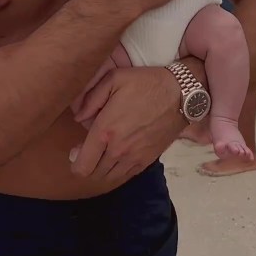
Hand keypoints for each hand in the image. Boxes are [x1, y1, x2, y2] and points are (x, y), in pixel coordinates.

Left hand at [69, 62, 205, 180]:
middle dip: (87, 165)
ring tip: (103, 153)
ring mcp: (134, 158)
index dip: (75, 162)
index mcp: (105, 131)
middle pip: (94, 174)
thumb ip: (90, 98)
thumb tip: (78, 117)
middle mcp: (118, 150)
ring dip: (102, 169)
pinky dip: (118, 170)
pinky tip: (119, 156)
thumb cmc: (145, 83)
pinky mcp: (148, 160)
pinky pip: (126, 175)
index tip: (76, 151)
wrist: (180, 94)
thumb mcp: (113, 79)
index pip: (82, 165)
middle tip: (89, 149)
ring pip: (110, 177)